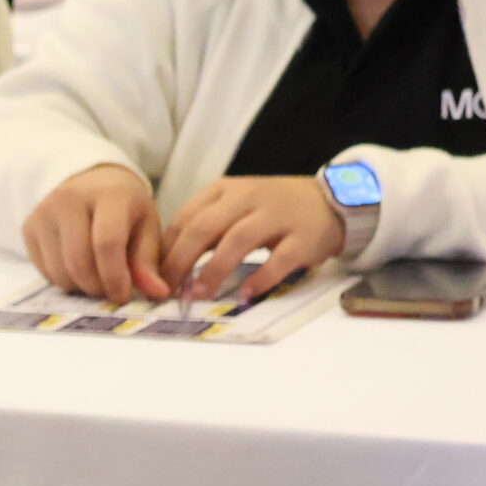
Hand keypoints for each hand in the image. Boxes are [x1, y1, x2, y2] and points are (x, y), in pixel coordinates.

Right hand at [21, 163, 168, 303]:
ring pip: (60, 272)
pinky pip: (45, 271)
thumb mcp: (146, 226)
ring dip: (80, 287)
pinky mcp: (28, 226)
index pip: (107, 243)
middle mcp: (69, 198)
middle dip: (97, 288)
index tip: (123, 296)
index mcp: (108, 194)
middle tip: (111, 291)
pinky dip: (64, 280)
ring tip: (96, 278)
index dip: (115, 277)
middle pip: (79, 262)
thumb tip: (157, 293)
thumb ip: (148, 261)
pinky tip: (77, 269)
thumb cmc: (124, 208)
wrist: (89, 181)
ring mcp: (43, 212)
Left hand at [158, 175, 342, 302]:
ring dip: (213, 270)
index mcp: (224, 190)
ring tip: (198, 294)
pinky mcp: (304, 237)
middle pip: (204, 227)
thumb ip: (204, 228)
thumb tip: (166, 265)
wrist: (330, 200)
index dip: (166, 250)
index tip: (154, 277)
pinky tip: (245, 294)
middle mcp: (248, 197)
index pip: (185, 218)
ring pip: (237, 240)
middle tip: (168, 290)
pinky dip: (260, 278)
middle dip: (181, 260)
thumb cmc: (270, 209)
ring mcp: (277, 215)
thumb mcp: (233, 207)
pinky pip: (279, 259)